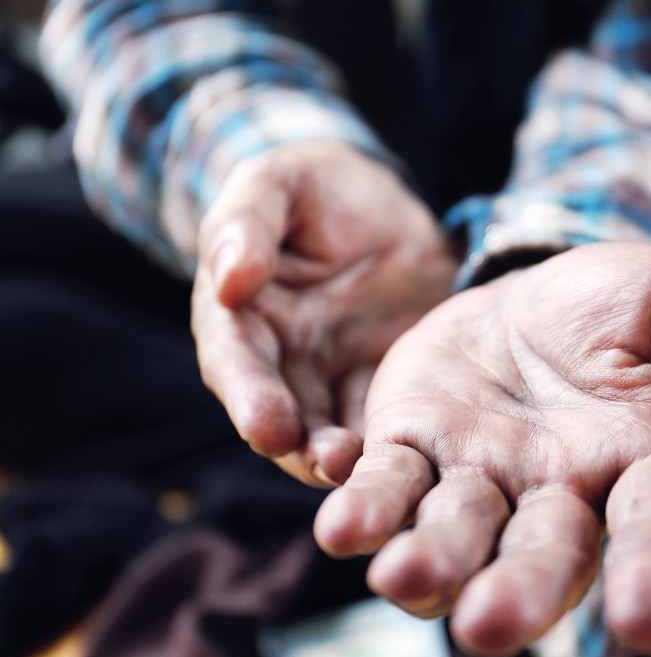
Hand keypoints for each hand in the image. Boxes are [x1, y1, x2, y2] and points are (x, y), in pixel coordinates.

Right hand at [191, 142, 455, 486]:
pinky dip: (389, 445)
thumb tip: (230, 279)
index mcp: (239, 315)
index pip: (235, 360)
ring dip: (342, 457)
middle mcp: (279, 360)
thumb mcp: (277, 183)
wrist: (379, 205)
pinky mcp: (380, 383)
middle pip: (280, 413)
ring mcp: (331, 377)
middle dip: (298, 445)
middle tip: (328, 463)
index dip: (249, 395)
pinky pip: (380, 421)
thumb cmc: (314, 187)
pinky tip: (414, 459)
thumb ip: (247, 223)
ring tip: (369, 472)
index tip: (266, 425)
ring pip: (327, 430)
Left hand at [312, 243, 650, 656]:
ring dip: (429, 562)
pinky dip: (366, 507)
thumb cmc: (620, 308)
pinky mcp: (412, 447)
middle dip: (518, 592)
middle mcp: (557, 493)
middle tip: (488, 626)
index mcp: (639, 464)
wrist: (538, 297)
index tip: (649, 622)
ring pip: (454, 536)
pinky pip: (387, 486)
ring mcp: (479, 478)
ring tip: (401, 575)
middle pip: (543, 557)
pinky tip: (343, 524)